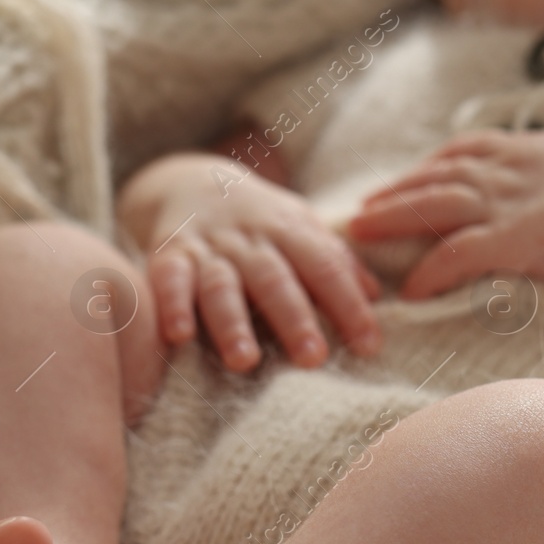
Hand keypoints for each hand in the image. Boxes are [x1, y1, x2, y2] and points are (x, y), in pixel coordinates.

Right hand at [118, 153, 381, 371]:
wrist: (188, 181)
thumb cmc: (258, 222)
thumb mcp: (300, 228)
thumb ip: (335, 260)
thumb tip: (376, 294)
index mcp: (289, 232)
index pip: (324, 267)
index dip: (348, 305)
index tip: (369, 346)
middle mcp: (249, 240)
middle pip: (274, 279)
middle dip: (294, 319)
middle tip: (313, 359)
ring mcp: (206, 249)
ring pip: (220, 286)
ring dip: (232, 324)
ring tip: (245, 362)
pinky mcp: (167, 257)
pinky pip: (167, 281)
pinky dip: (170, 306)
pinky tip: (177, 336)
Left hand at [347, 130, 543, 299]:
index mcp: (531, 150)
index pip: (466, 151)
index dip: (429, 167)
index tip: (403, 180)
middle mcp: (511, 171)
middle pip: (436, 176)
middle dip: (395, 191)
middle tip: (359, 210)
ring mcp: (508, 204)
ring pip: (433, 205)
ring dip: (392, 218)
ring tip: (360, 234)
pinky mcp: (511, 241)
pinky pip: (455, 255)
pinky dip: (428, 270)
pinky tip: (409, 289)